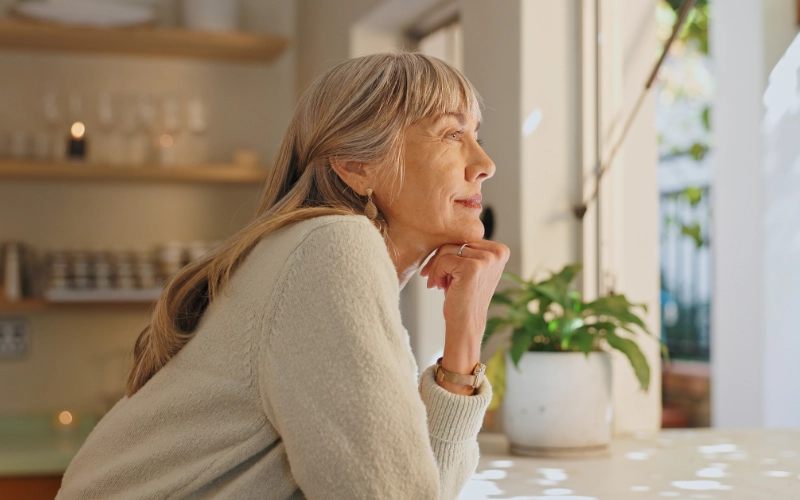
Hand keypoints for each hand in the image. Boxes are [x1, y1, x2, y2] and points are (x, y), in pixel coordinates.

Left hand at [420, 240, 509, 393]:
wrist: (465, 324)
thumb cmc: (464, 296)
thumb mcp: (470, 267)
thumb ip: (466, 249)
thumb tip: (443, 228)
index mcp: (500, 250)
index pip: (465, 238)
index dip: (450, 253)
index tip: (443, 271)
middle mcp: (497, 252)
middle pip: (456, 241)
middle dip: (440, 260)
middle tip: (436, 279)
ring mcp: (487, 259)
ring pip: (447, 249)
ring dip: (437, 267)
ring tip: (441, 284)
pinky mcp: (472, 267)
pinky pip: (443, 259)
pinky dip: (437, 273)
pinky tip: (442, 287)